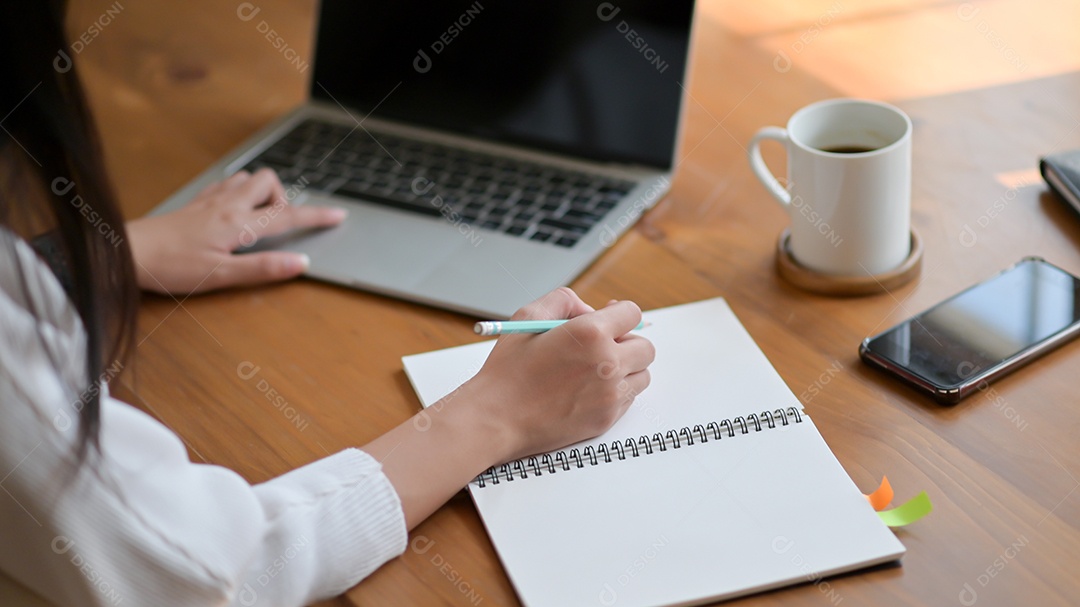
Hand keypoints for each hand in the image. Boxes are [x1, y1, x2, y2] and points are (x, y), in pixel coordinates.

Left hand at [127, 169, 345, 294]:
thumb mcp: (221, 275)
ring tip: (258, 220)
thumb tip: (300, 264)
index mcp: (238, 223)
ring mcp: (210, 200)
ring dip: (261, 192)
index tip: (338, 215)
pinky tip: (233, 210)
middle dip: (283, 197)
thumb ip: (263, 268)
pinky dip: (240, 191)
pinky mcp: (195, 203)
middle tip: (279, 225)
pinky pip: (226, 184)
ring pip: (247, 179)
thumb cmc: (171, 266)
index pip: (287, 216)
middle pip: (269, 181)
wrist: (127, 252)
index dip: (316, 217)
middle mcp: (227, 205)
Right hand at [363, 287, 654, 528]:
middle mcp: (607, 364)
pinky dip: (616, 392)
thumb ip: (565, 301)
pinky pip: (629, 399)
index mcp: (590, 333)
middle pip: (645, 347)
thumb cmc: (507, 370)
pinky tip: (588, 390)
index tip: (609, 319)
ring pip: (642, 375)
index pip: (632, 314)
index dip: (619, 314)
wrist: (495, 419)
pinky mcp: (607, 419)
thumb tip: (591, 309)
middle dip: (626, 342)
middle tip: (602, 346)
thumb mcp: (527, 317)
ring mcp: (610, 395)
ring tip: (595, 370)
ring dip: (626, 368)